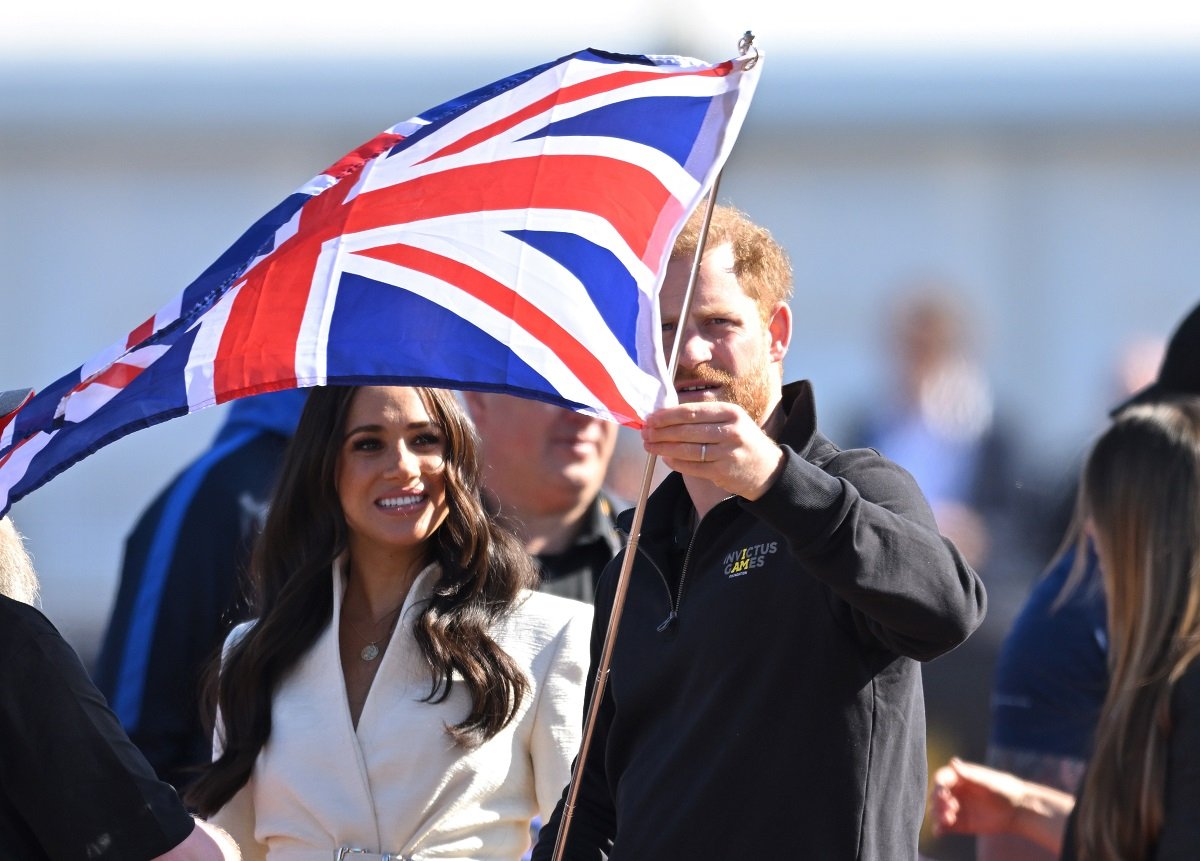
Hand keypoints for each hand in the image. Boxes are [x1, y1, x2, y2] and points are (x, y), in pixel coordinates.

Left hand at [640, 402, 783, 499]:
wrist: (768, 470)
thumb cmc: (743, 442)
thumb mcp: (731, 421)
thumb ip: (704, 417)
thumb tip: (667, 416)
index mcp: (730, 412)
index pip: (691, 411)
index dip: (667, 415)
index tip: (651, 417)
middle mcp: (731, 430)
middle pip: (686, 430)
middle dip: (661, 431)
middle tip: (645, 432)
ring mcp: (727, 452)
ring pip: (687, 449)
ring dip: (663, 447)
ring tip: (649, 446)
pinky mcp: (723, 471)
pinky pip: (692, 466)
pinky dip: (675, 462)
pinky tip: (665, 458)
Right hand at [930, 758, 1025, 836]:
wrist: (1018, 810)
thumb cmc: (1003, 789)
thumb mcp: (986, 781)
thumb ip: (968, 775)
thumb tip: (952, 762)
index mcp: (958, 778)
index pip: (941, 780)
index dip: (938, 787)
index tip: (943, 795)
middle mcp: (955, 792)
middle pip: (937, 796)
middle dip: (938, 803)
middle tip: (948, 809)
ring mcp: (957, 808)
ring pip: (939, 812)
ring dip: (938, 816)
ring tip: (947, 820)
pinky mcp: (961, 823)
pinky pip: (946, 826)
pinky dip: (940, 829)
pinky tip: (939, 832)